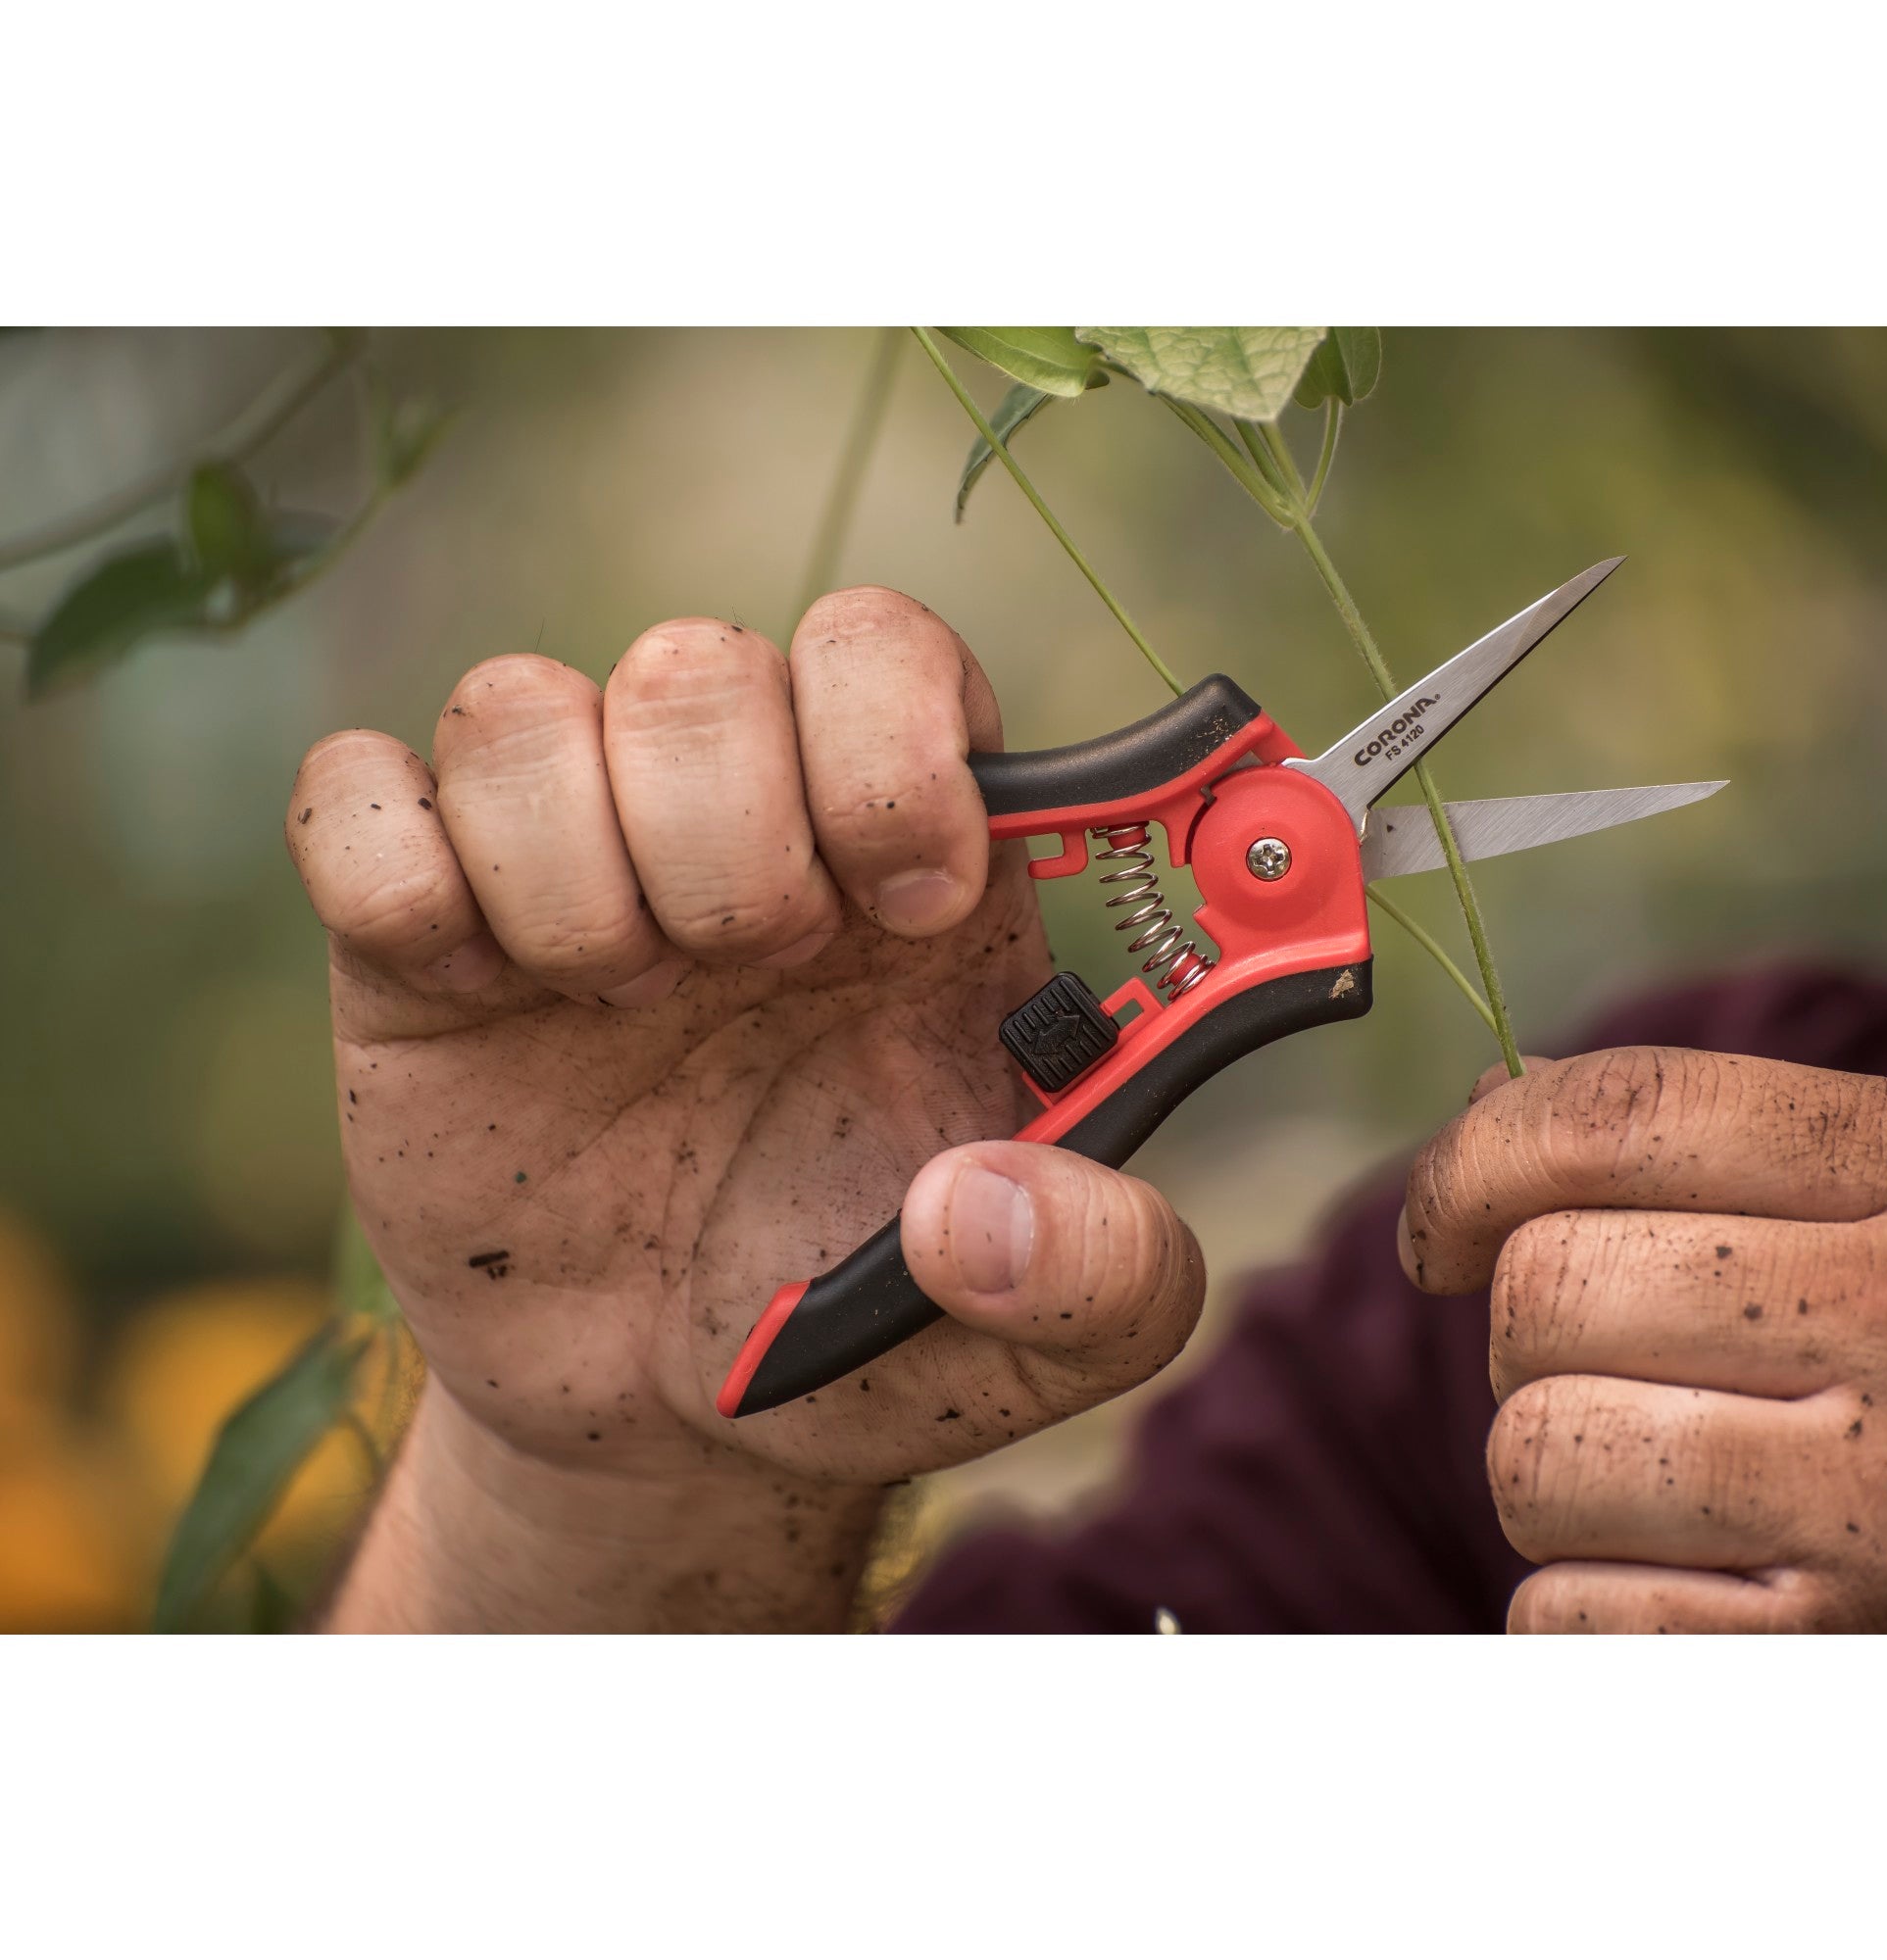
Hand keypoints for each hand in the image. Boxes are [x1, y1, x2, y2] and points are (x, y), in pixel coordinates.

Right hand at [287, 588, 1203, 1627]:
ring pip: (515, 704)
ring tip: (620, 1008)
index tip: (912, 908)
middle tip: (750, 981)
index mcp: (904, 863)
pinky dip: (396, 882)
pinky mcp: (413, 938)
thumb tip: (977, 1209)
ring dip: (572, 878)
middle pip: (698, 662)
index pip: (884, 646)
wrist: (659, 1416)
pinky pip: (350, 792)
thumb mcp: (1040, 1348)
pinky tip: (474, 995)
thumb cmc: (859, 1333)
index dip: (895, 744)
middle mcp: (736, 823)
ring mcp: (565, 864)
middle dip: (728, 844)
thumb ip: (1107, 1282)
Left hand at [1403, 1047, 1886, 1631]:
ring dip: (1550, 1472)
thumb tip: (1499, 1098)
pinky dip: (1581, 1606)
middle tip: (1600, 1370)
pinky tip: (1681, 1582)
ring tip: (1653, 1479)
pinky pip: (1570, 1614)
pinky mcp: (1837, 1656)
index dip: (1472, 1162)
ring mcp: (1886, 1501)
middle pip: (1544, 1290)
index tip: (1440, 1229)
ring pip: (1536, 1454)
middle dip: (1522, 1334)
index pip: (1613, 1117)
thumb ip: (1705, 1138)